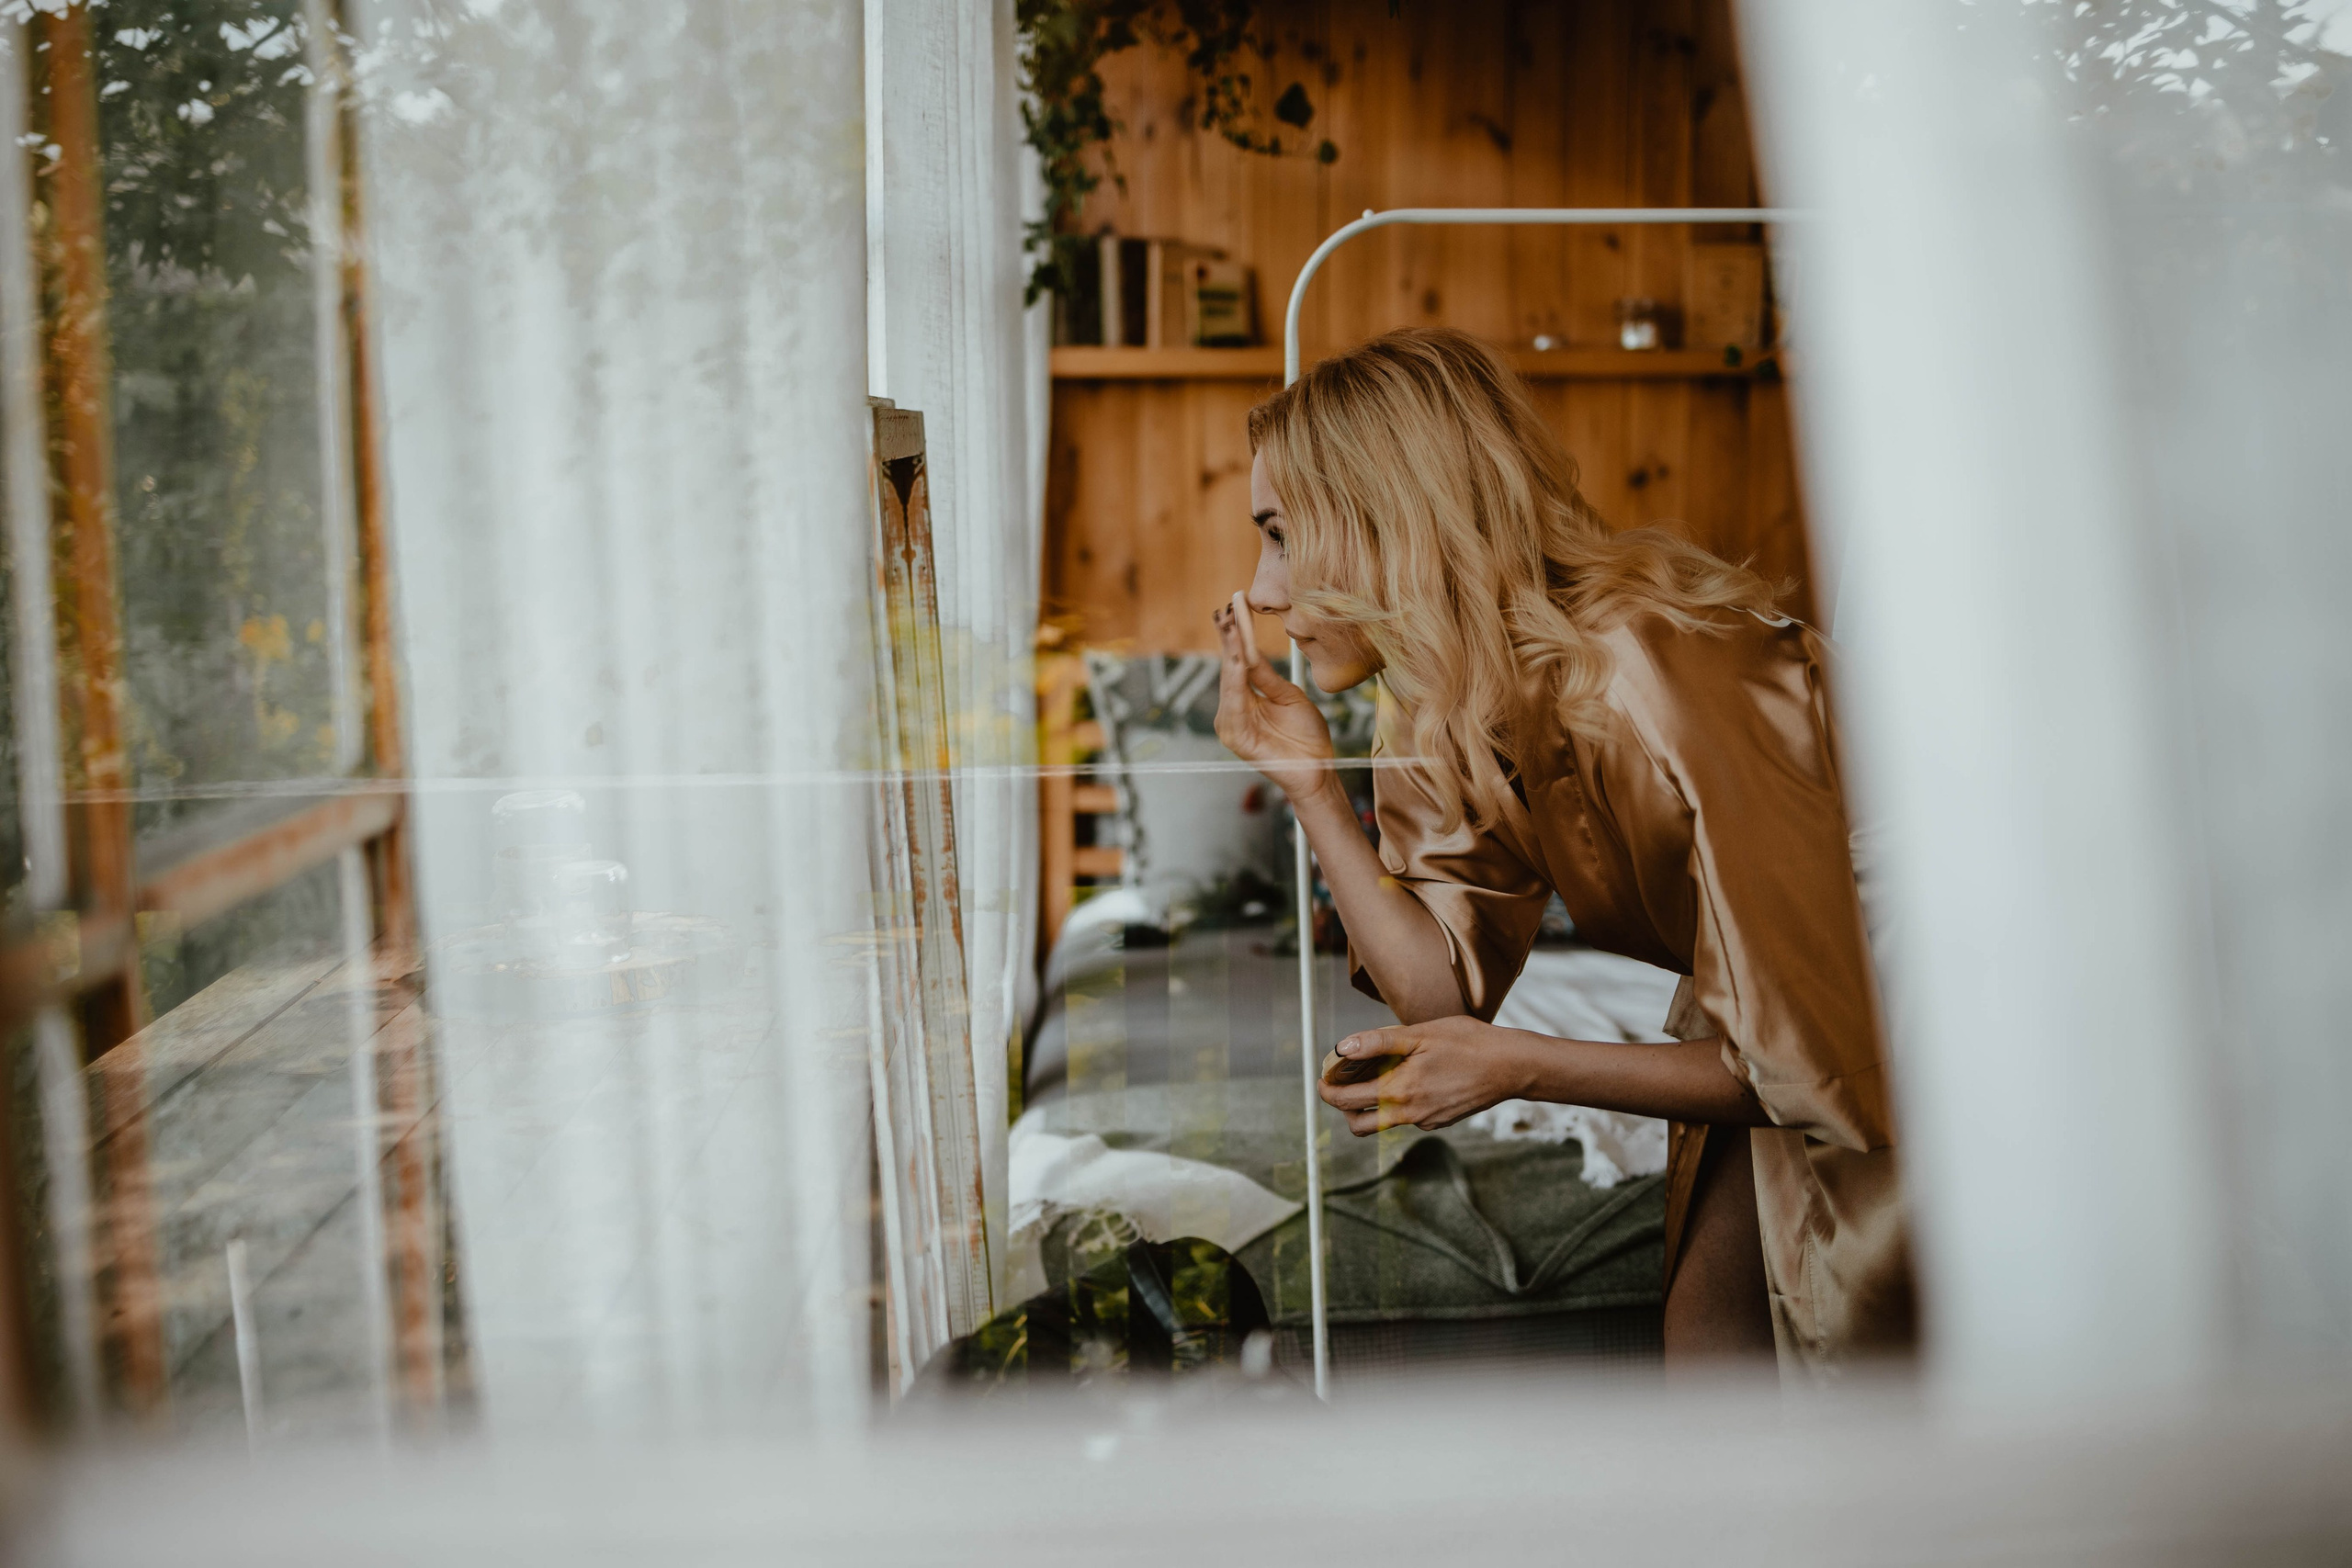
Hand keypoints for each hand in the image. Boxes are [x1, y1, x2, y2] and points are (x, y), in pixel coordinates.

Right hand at [1213, 590, 1335, 803]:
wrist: (1317, 770)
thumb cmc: (1306, 736)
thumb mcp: (1289, 696)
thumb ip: (1266, 676)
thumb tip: (1250, 648)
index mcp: (1244, 701)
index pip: (1237, 662)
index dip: (1236, 635)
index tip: (1236, 606)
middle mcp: (1233, 711)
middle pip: (1229, 668)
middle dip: (1229, 637)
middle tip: (1228, 607)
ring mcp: (1231, 725)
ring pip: (1229, 680)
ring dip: (1231, 651)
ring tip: (1232, 625)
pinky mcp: (1236, 737)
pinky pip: (1235, 701)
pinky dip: (1236, 678)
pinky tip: (1239, 658)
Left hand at [1316, 1016, 1532, 1135]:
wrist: (1511, 1066)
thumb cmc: (1468, 1043)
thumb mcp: (1420, 1033)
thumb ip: (1378, 1042)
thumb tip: (1342, 1048)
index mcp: (1400, 1091)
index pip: (1347, 1102)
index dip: (1327, 1090)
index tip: (1323, 1077)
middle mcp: (1410, 1114)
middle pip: (1359, 1125)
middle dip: (1343, 1107)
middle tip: (1343, 1082)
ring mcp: (1426, 1122)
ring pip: (1384, 1121)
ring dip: (1372, 1103)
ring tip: (1377, 1073)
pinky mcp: (1440, 1121)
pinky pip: (1408, 1117)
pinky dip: (1399, 1101)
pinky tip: (1411, 1076)